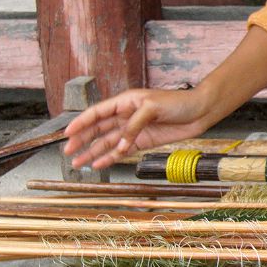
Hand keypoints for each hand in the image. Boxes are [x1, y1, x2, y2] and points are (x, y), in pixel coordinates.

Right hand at [63, 88, 212, 169]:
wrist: (199, 112)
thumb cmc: (178, 102)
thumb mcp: (153, 108)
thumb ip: (134, 125)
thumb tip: (120, 144)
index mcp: (125, 102)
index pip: (97, 113)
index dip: (81, 122)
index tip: (67, 133)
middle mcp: (125, 115)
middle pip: (98, 129)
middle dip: (82, 141)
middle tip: (68, 153)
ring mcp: (133, 129)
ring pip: (107, 142)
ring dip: (93, 152)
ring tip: (78, 163)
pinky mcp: (142, 141)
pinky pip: (122, 150)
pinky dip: (110, 158)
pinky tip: (99, 164)